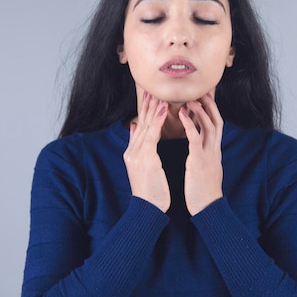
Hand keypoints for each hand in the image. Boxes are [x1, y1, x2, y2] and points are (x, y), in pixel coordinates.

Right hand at [123, 92, 170, 211]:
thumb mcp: (142, 167)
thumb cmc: (150, 191)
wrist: (147, 208)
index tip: (149, 96)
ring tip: (159, 94)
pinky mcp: (145, 158)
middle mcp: (132, 151)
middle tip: (152, 88)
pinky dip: (157, 120)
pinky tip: (163, 109)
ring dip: (153, 108)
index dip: (144, 111)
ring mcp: (137, 154)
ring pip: (145, 125)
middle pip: (140, 122)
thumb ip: (138, 146)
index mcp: (133, 153)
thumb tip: (133, 128)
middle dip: (146, 105)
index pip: (139, 127)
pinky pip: (152, 135)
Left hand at [178, 93, 223, 214]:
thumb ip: (202, 158)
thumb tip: (198, 151)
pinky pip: (195, 137)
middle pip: (216, 121)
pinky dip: (189, 124)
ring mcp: (208, 154)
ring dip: (200, 111)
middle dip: (210, 106)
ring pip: (208, 126)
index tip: (205, 100)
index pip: (216, 127)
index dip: (211, 113)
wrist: (207, 208)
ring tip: (190, 99)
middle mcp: (214, 150)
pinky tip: (181, 114)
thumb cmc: (203, 192)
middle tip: (202, 92)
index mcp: (214, 153)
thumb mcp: (204, 171)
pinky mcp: (199, 160)